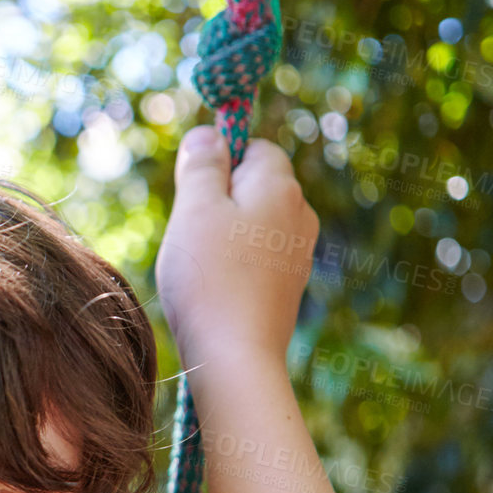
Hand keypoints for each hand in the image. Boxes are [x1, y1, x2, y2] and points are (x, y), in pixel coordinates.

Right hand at [156, 126, 318, 364]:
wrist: (236, 358)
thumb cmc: (210, 279)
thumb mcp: (195, 209)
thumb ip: (202, 164)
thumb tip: (209, 134)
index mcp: (280, 185)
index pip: (255, 147)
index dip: (220, 163)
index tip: (193, 195)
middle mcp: (300, 214)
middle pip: (253, 188)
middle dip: (219, 203)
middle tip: (191, 237)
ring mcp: (298, 254)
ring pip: (253, 226)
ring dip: (223, 239)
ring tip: (201, 271)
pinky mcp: (289, 289)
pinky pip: (256, 260)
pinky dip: (234, 268)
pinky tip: (215, 294)